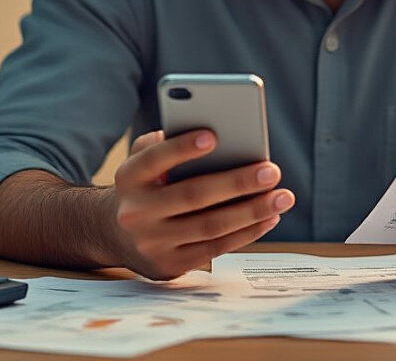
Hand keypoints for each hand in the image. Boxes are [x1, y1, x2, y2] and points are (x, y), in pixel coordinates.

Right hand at [109, 129, 294, 279]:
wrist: (114, 234)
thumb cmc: (145, 186)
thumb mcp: (142, 161)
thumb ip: (165, 144)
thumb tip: (209, 130)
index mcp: (129, 177)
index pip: (154, 159)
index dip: (182, 149)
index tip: (213, 136)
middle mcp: (135, 212)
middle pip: (193, 195)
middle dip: (237, 182)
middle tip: (271, 171)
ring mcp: (152, 243)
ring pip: (210, 226)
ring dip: (252, 211)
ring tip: (282, 197)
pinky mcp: (171, 265)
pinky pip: (215, 248)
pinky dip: (246, 232)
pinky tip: (270, 217)